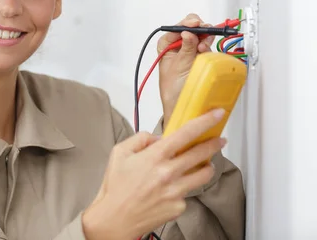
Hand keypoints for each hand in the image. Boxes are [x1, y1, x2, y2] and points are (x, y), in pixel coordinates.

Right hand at [81, 109, 226, 239]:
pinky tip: (171, 189)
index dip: (204, 122)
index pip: (185, 134)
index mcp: (154, 157)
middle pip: (201, 154)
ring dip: (206, 166)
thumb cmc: (115, 188)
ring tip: (203, 164)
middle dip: (214, 144)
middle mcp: (168, 173)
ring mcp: (176, 191)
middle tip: (219, 140)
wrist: (115, 219)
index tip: (216, 115)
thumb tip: (158, 138)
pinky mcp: (178, 206)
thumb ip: (140, 139)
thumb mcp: (119, 153)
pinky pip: (187, 193)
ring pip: (203, 175)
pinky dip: (183, 188)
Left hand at [157, 13, 214, 124]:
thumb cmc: (173, 88)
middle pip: (191, 29)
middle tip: (204, 32)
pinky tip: (206, 51)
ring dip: (204, 38)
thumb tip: (187, 33)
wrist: (183, 104)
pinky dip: (208, 46)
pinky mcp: (202, 57)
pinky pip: (207, 47)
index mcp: (167, 45)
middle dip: (198, 29)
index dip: (186, 24)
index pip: (176, 28)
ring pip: (201, 37)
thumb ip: (186, 49)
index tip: (195, 24)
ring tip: (203, 47)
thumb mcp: (179, 66)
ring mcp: (191, 51)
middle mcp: (179, 46)